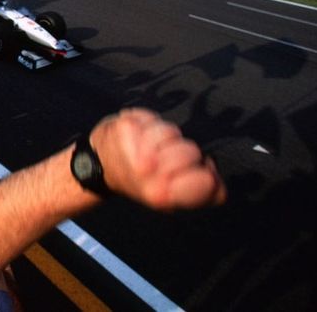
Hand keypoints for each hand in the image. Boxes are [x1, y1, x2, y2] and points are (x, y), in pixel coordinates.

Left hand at [91, 108, 225, 210]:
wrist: (100, 164)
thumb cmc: (143, 177)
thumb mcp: (174, 194)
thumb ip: (202, 191)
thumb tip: (215, 178)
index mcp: (164, 196)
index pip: (208, 182)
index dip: (204, 174)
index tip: (189, 174)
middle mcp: (148, 177)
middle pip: (193, 151)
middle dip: (183, 151)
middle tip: (165, 158)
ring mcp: (133, 152)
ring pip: (173, 132)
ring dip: (165, 136)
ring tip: (151, 145)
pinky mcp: (124, 128)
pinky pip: (154, 118)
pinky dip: (149, 123)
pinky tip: (138, 133)